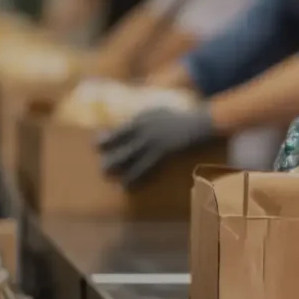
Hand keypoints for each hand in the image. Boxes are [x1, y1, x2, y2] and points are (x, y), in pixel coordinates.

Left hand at [98, 107, 213, 185]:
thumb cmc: (182, 118)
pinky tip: (130, 186)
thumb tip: (130, 129)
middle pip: (120, 146)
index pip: (118, 131)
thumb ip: (145, 120)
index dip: (105, 140)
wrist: (202, 123)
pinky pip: (146, 167)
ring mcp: (153, 141)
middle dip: (111, 159)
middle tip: (103, 170)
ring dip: (122, 171)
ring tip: (116, 183)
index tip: (96, 147)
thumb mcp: (160, 112)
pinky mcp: (164, 151)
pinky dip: (136, 178)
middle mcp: (144, 130)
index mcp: (142, 119)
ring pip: (131, 158)